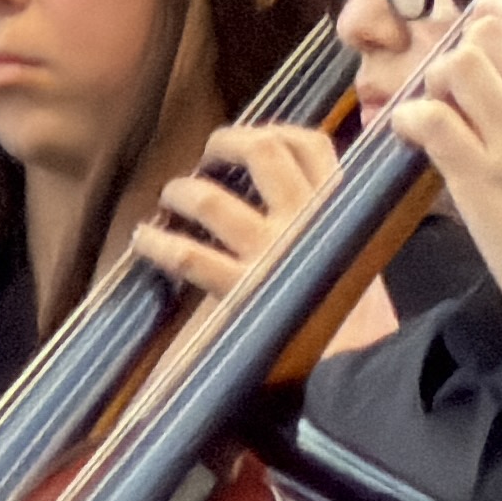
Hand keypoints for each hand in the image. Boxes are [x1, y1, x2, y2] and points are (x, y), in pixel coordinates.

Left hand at [133, 122, 344, 302]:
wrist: (357, 370)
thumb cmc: (353, 314)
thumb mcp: (357, 250)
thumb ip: (329, 215)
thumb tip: (282, 182)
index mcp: (341, 207)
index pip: (311, 144)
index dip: (275, 131)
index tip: (253, 139)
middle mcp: (308, 220)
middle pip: (262, 151)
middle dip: (225, 144)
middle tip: (207, 156)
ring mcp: (272, 253)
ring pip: (212, 199)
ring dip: (181, 191)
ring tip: (171, 197)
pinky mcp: (242, 292)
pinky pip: (187, 257)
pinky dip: (157, 243)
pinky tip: (144, 239)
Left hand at [380, 0, 501, 372]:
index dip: (497, 11)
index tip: (474, 28)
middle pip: (489, 35)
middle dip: (459, 53)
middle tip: (452, 94)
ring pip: (458, 66)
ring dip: (433, 83)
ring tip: (436, 118)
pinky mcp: (481, 183)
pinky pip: (430, 120)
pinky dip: (409, 120)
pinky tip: (413, 139)